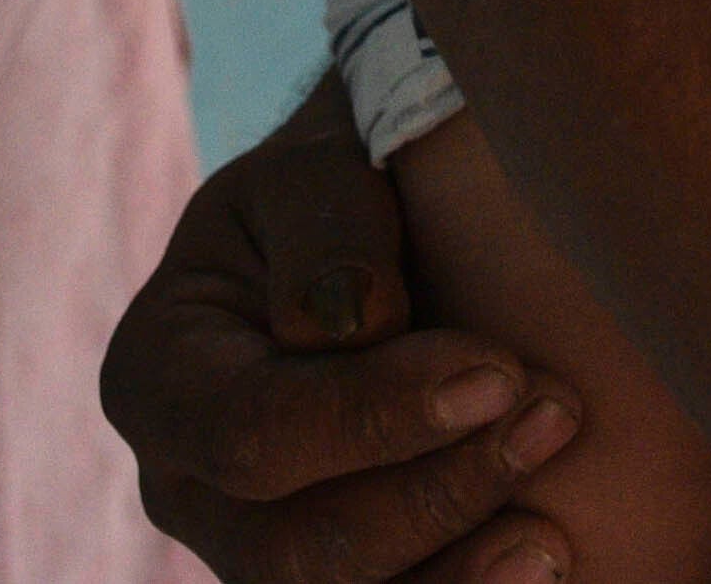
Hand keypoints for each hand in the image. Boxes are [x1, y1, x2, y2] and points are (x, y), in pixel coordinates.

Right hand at [102, 100, 584, 583]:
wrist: (359, 233)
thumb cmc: (332, 192)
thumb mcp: (311, 166)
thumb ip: (326, 225)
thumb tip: (358, 319)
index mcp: (158, 379)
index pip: (252, 432)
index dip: (372, 416)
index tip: (496, 371)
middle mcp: (189, 490)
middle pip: (294, 550)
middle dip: (433, 497)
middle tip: (552, 417)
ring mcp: (255, 550)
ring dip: (457, 574)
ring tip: (552, 534)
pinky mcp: (337, 574)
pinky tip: (544, 560)